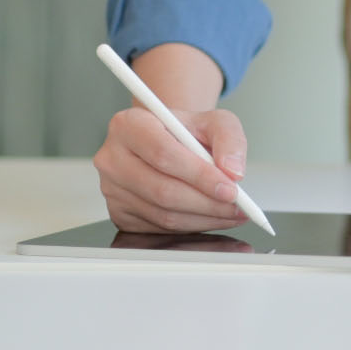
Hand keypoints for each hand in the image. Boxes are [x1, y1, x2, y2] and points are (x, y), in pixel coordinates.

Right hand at [93, 105, 249, 233]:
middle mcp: (113, 157)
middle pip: (163, 190)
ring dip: (204, 218)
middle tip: (238, 206)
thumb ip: (229, 139)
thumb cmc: (186, 131)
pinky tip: (210, 216)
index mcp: (129, 125)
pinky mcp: (119, 214)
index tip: (231, 189)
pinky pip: (159, 228)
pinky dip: (192, 226)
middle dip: (207, 203)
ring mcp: (112, 189)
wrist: (170, 143)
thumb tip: (233, 171)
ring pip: (163, 214)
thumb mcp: (214, 121)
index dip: (200, 175)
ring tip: (232, 212)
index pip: (164, 154)